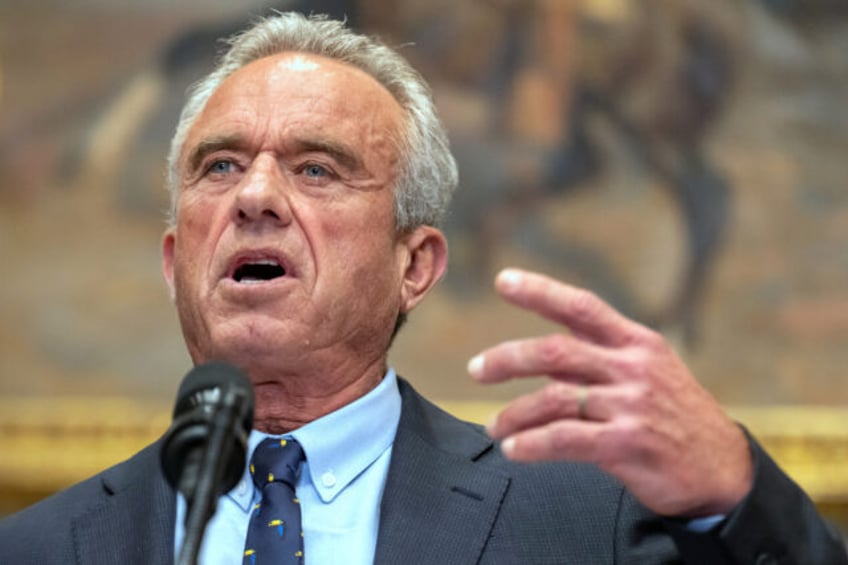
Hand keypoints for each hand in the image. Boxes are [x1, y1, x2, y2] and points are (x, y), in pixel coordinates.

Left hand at [468, 268, 752, 517]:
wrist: (722, 470)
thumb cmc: (675, 418)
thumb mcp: (650, 373)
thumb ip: (601, 361)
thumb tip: (541, 362)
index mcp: (637, 343)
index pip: (582, 307)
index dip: (540, 291)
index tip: (503, 280)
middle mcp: (633, 367)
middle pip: (556, 352)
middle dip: (508, 358)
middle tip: (476, 368)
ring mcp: (631, 405)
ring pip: (554, 398)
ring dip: (514, 413)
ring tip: (494, 426)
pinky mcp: (629, 444)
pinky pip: (565, 439)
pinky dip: (532, 444)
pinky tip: (514, 450)